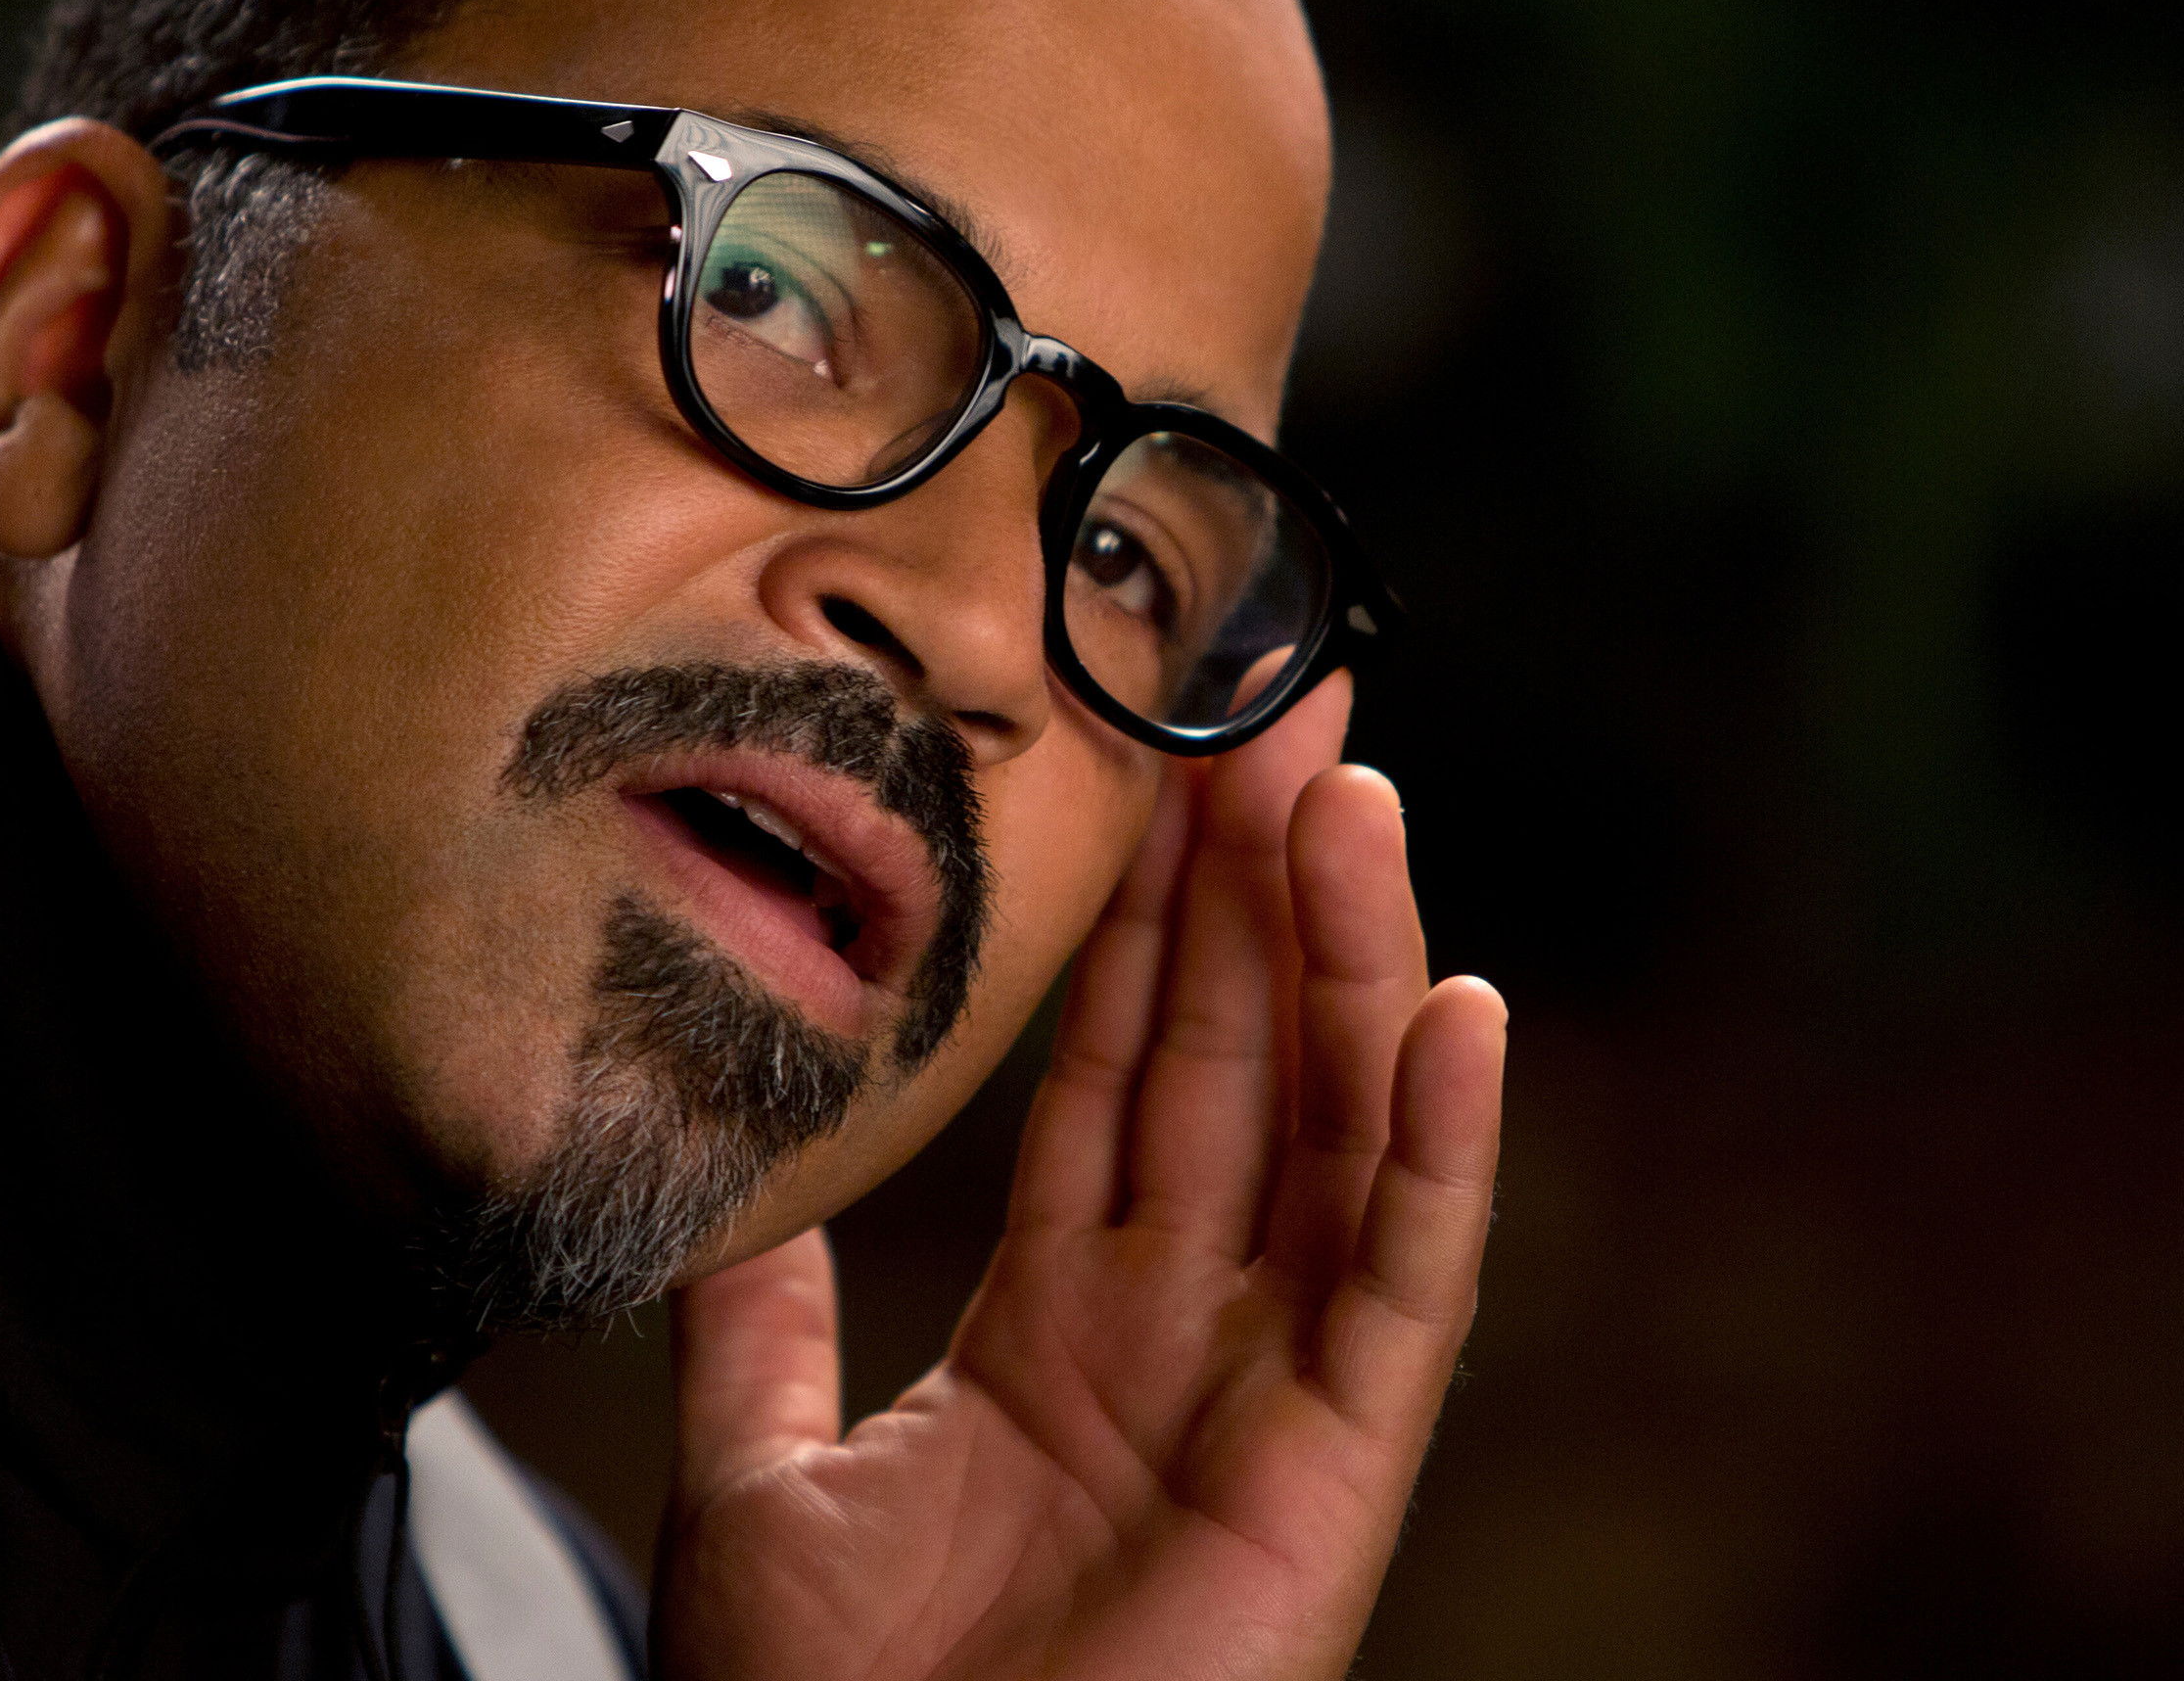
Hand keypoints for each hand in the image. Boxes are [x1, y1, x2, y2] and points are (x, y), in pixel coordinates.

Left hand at [655, 674, 1506, 1679]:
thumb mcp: (758, 1485)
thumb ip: (758, 1331)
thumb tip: (726, 1185)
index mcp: (1062, 1321)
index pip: (1125, 1070)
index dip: (1149, 917)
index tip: (1160, 759)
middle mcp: (1184, 1332)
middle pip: (1245, 1060)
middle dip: (1261, 878)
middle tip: (1277, 698)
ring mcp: (1270, 1393)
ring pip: (1336, 1129)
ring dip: (1352, 958)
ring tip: (1345, 789)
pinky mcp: (1337, 1473)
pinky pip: (1405, 1285)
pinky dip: (1442, 1153)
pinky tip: (1457, 1017)